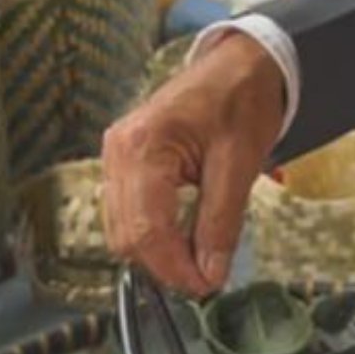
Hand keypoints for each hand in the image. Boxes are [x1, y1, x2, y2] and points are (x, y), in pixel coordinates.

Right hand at [96, 31, 287, 296]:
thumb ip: (220, 224)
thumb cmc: (239, 104)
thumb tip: (210, 278)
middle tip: (208, 277)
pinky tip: (181, 237)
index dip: (176, 269)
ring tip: (198, 259)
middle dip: (165, 266)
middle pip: (126, 236)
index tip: (209, 287)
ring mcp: (115, 154)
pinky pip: (125, 213)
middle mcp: (118, 150)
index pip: (146, 230)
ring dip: (156, 254)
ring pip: (121, 229)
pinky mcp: (122, 161)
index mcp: (143, 146)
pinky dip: (150, 235)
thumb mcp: (239, 165)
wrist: (237, 66)